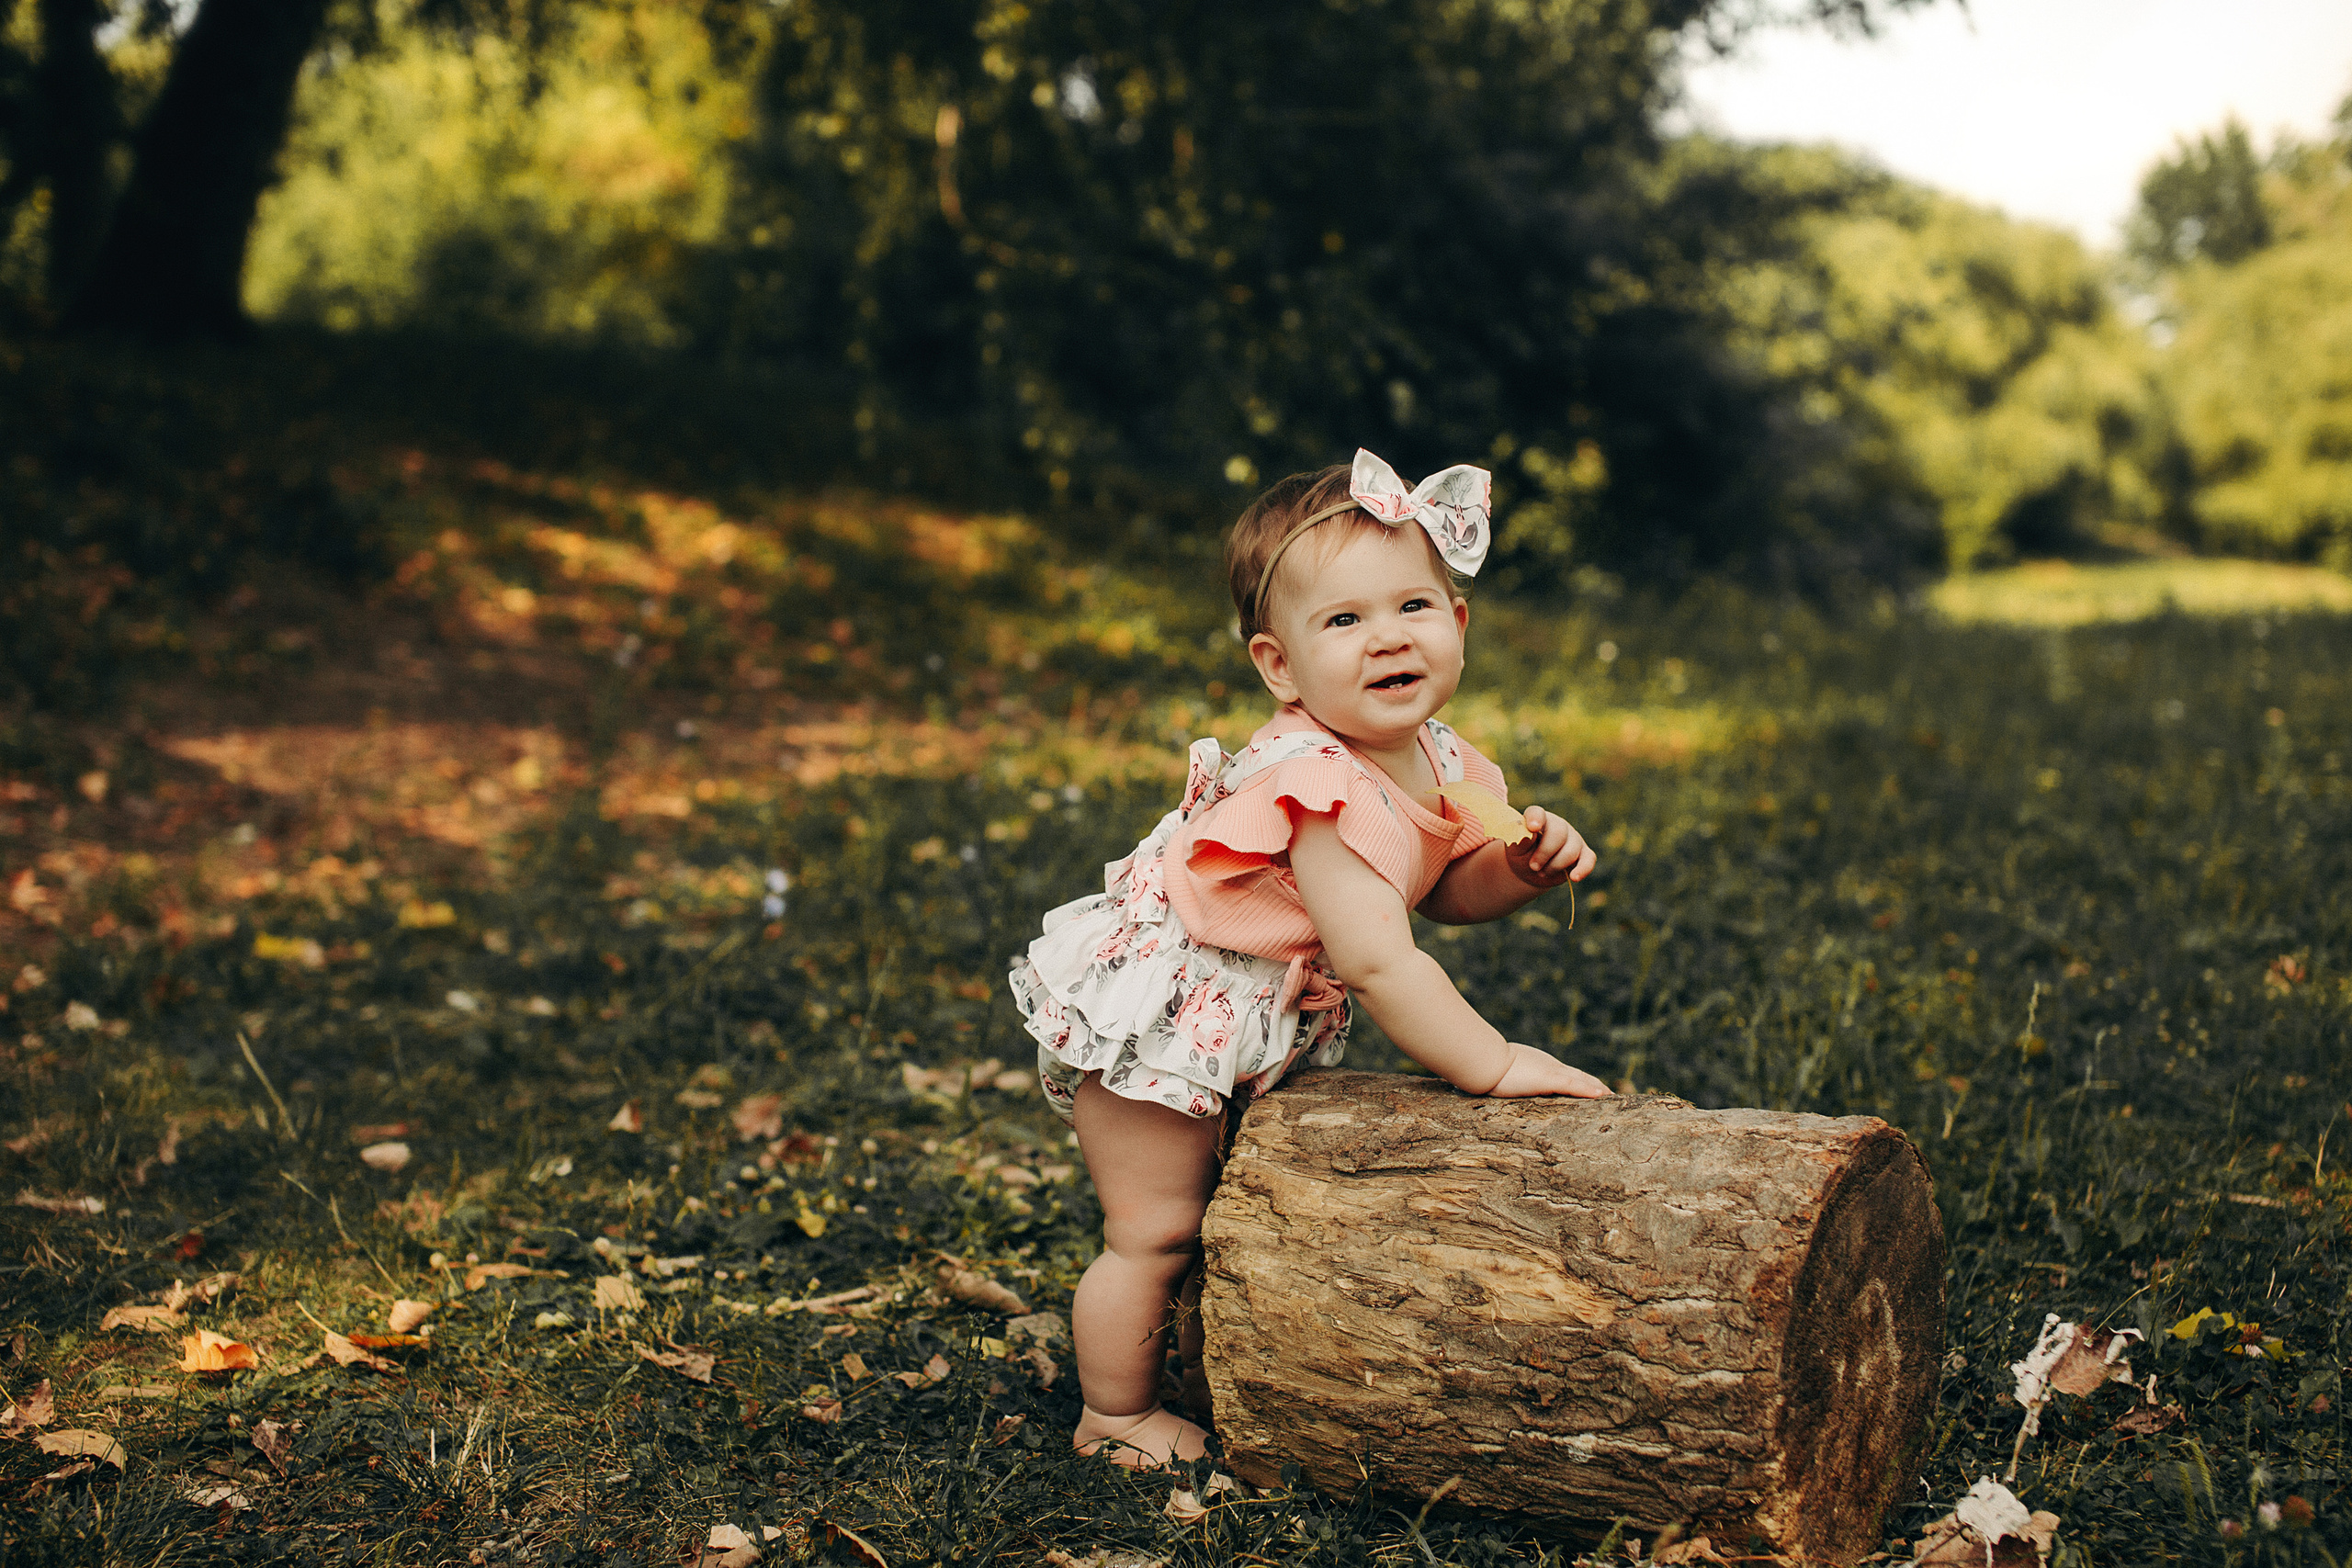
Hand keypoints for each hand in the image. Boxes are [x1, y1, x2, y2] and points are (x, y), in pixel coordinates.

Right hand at [1488, 1042, 1611, 1098]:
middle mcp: (1550, 1067)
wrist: (1483, 1060)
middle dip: (1596, 1085)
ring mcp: (1550, 1073)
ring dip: (1599, 1089)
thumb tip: (1501, 1083)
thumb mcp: (1503, 1073)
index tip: (1594, 1088)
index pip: (1568, 1074)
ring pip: (1582, 1080)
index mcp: (1541, 1067)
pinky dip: (1588, 1090)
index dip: (1582, 1081)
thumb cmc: (1487, 1068)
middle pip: (1580, 1076)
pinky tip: (1602, 1095)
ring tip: (1614, 1098)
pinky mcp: (1548, 1079)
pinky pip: (1573, 1085)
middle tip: (1612, 1095)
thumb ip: (1509, 1076)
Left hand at [1504, 806, 1595, 889]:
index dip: (1536, 819)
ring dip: (1555, 866)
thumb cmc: (1523, 855)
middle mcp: (1558, 825)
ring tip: (1542, 872)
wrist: (1532, 870)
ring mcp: (1573, 838)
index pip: (1537, 813)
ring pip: (1571, 850)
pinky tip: (1574, 878)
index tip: (1533, 828)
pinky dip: (1582, 869)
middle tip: (1533, 866)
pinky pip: (1589, 859)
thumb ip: (1520, 843)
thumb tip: (1526, 837)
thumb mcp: (1516, 850)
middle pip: (1558, 833)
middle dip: (1545, 853)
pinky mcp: (1584, 854)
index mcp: (1538, 819)